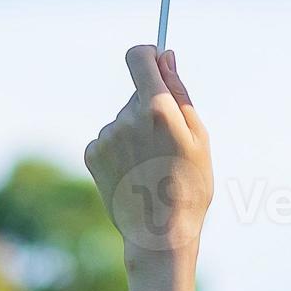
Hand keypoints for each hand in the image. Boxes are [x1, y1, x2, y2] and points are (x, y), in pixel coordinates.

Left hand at [85, 45, 212, 264]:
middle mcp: (125, 118)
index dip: (147, 55)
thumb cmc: (189, 185)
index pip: (138, 57)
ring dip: (136, 131)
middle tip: (168, 143)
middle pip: (137, 94)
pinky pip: (109, 138)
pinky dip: (121, 148)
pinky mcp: (92, 154)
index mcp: (155, 109)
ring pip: (124, 118)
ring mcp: (105, 137)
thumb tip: (166, 57)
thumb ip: (179, 92)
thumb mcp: (198, 136)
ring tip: (152, 165)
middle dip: (152, 107)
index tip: (157, 63)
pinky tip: (134, 172)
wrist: (159, 234)